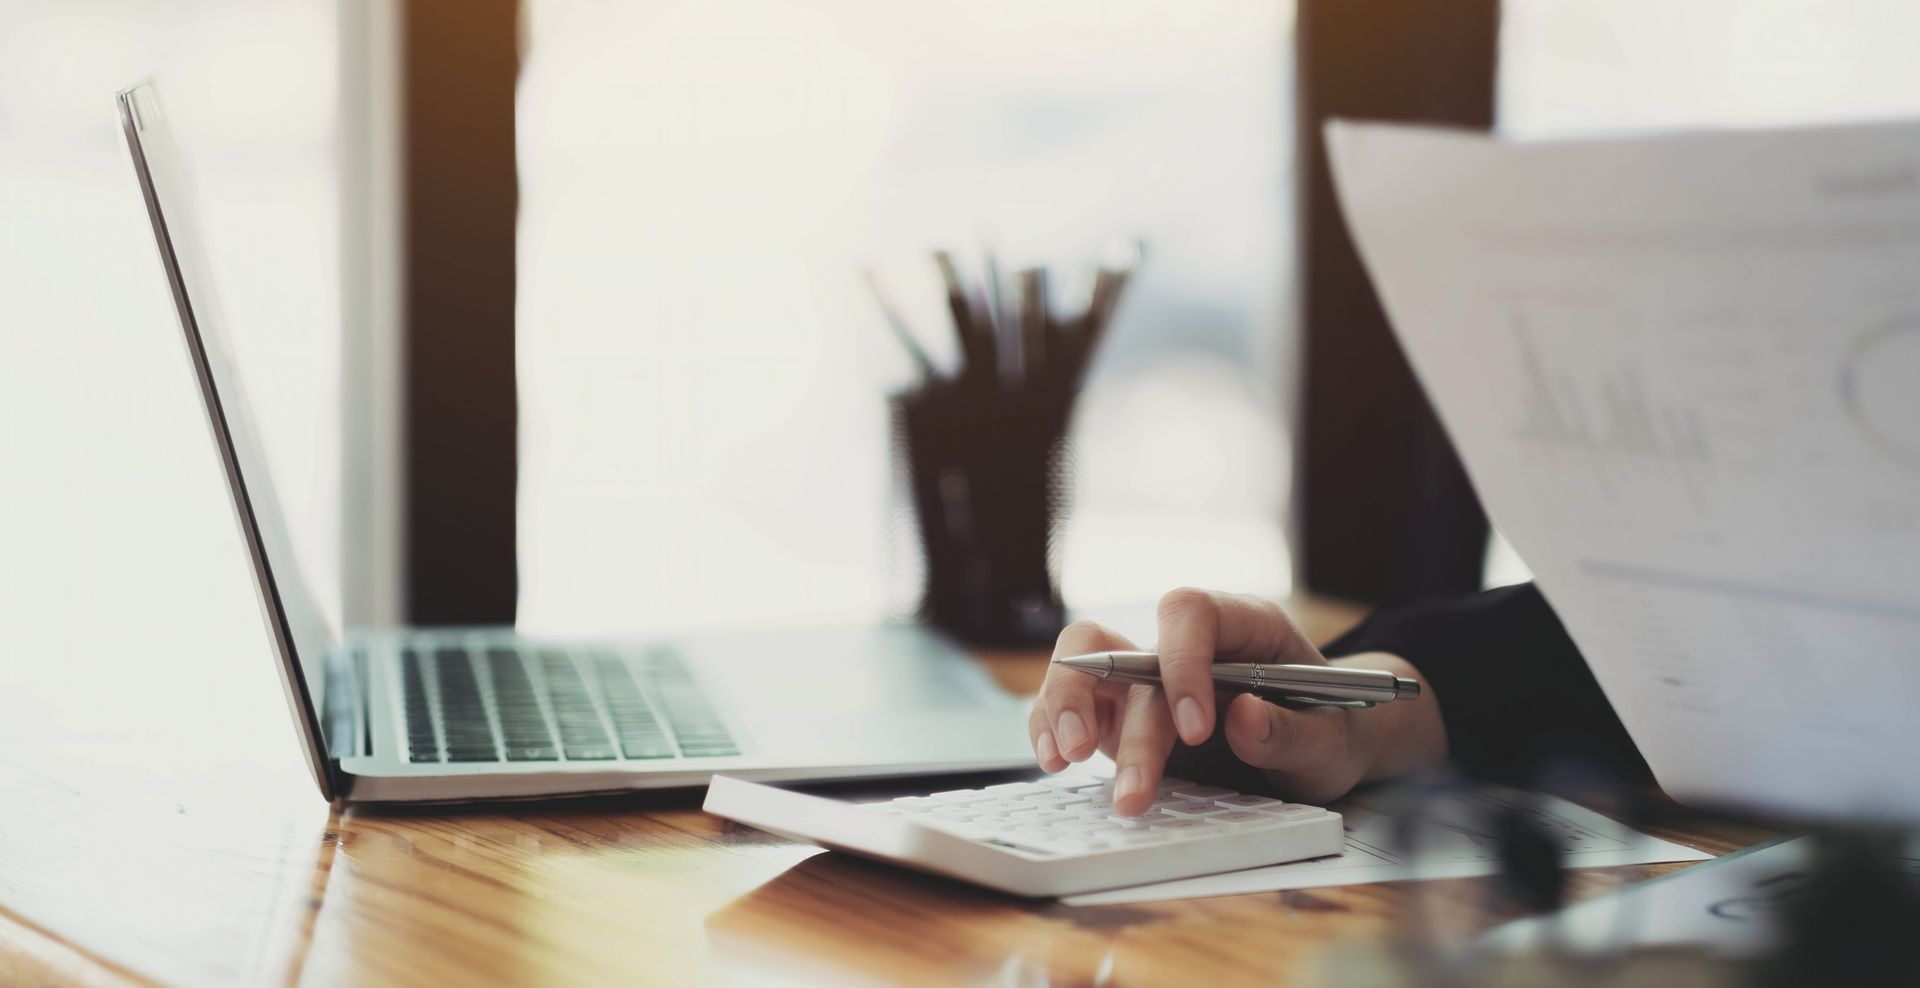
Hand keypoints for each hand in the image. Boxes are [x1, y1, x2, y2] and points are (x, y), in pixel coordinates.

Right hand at [1028, 588, 1445, 813]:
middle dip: (1122, 719)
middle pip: (1130, 652)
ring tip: (1063, 760)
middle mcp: (1188, 644)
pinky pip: (1074, 704)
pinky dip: (1054, 725)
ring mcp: (1150, 677)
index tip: (1198, 729)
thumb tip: (1244, 719)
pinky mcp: (1125, 713)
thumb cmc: (1331, 730)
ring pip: (1084, 662)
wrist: (1322, 747)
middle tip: (1126, 780)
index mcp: (1244, 626)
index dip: (1183, 662)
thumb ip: (1293, 733)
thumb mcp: (1333, 742)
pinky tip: (1054, 760)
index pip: (1191, 612)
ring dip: (1066, 707)